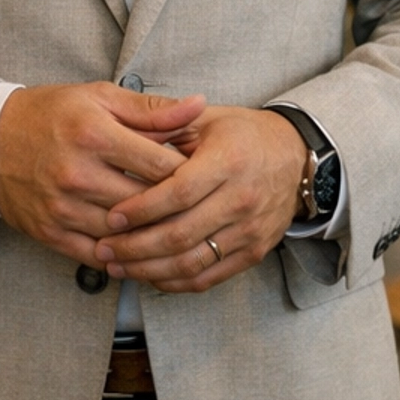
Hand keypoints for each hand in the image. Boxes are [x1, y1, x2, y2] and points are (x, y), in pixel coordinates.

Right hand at [0, 82, 206, 268]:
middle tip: (199, 207)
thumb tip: (199, 106)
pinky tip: (142, 249)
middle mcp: (77, 174)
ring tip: (177, 229)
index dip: (190, 173)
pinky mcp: (50, 232)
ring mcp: (62, 207)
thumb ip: (151, 109)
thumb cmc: (52, 115)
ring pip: (126, 235)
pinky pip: (98, 256)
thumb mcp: (100, 98)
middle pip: (147, 203)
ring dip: (153, 235)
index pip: (161, 165)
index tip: (203, 175)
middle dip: (177, 207)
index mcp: (94, 135)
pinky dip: (124, 257)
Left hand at [91, 106, 305, 291]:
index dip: (141, 210)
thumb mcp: (207, 118)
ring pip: (191, 262)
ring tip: (118, 266)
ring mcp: (250, 230)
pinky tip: (149, 275)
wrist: (295, 156)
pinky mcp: (254, 252)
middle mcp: (242, 199)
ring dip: (148, 270)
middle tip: (105, 248)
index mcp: (229, 161)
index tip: (112, 217)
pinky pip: (208, 277)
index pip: (178, 194)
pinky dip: (174, 281)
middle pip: (180, 234)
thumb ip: (166, 127)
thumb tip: (123, 139)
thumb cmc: (244, 135)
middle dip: (135, 247)